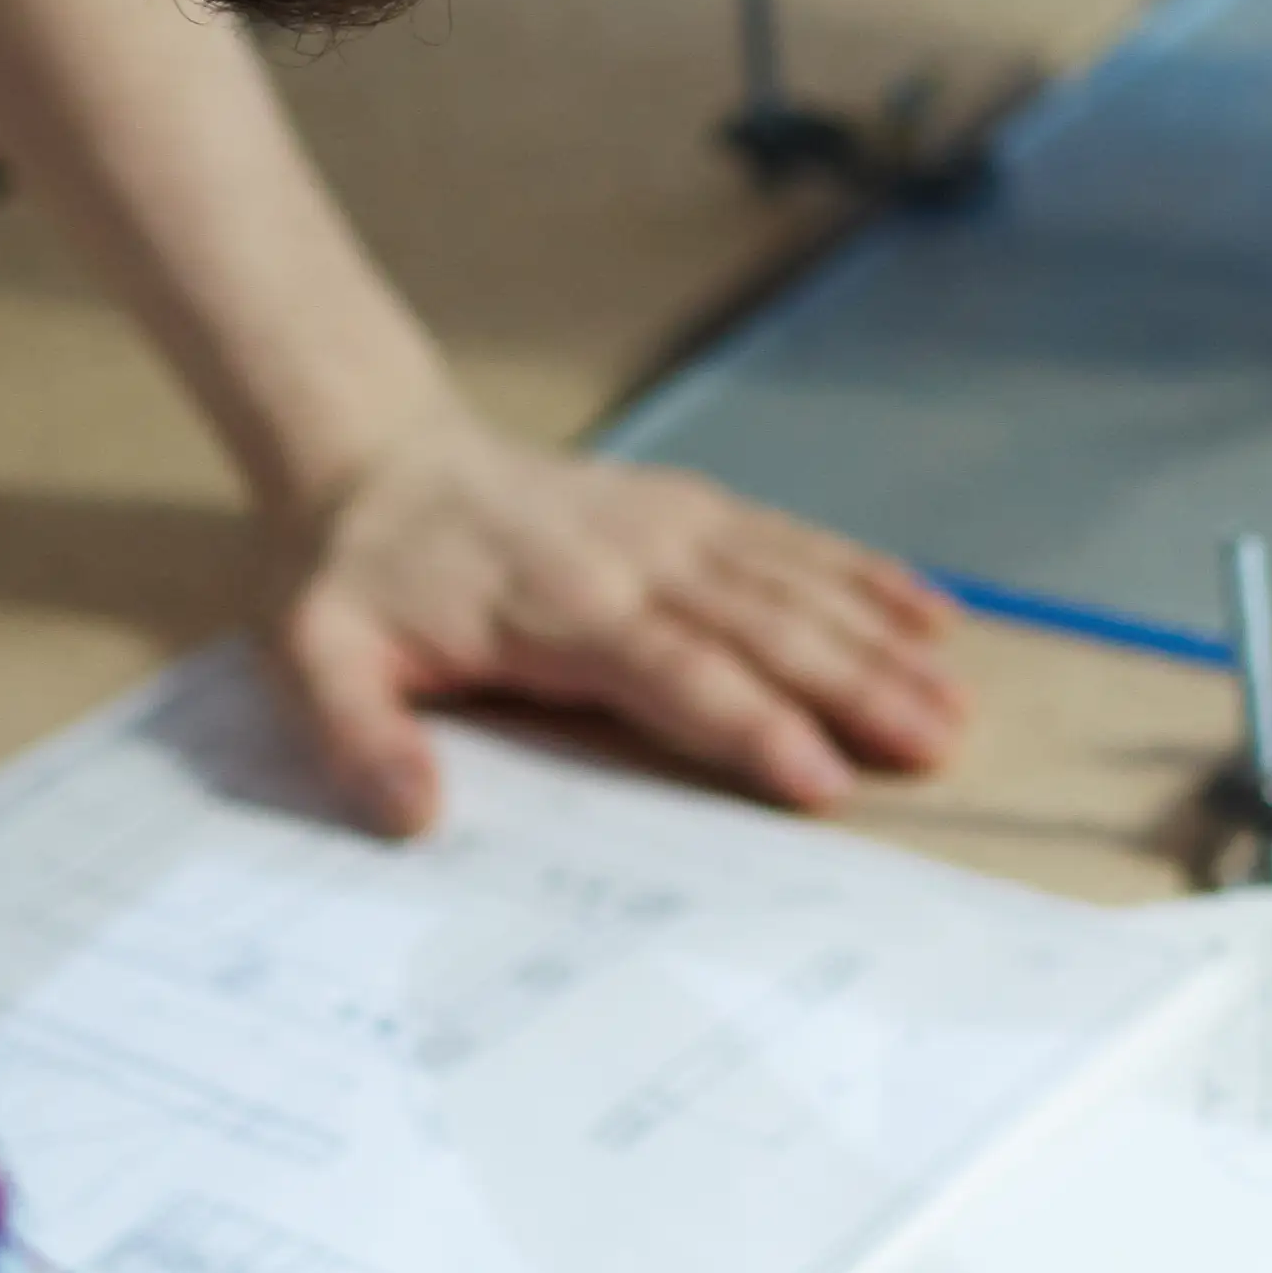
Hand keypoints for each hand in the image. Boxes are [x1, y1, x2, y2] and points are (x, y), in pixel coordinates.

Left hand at [272, 409, 966, 835]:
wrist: (371, 455)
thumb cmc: (353, 576)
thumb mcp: (317, 662)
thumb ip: (364, 742)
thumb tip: (415, 817)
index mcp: (556, 609)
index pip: (674, 673)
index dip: (753, 725)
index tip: (824, 777)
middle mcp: (633, 560)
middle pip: (765, 628)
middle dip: (857, 689)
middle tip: (937, 744)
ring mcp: (670, 526)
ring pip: (797, 584)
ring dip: (881, 642)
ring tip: (954, 700)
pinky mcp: (689, 507)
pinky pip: (792, 541)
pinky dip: (867, 574)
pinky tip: (932, 613)